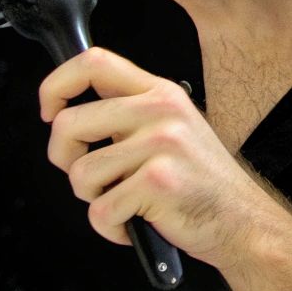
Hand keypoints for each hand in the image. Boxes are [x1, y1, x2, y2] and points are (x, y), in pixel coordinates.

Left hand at [38, 47, 284, 269]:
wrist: (241, 221)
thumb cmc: (200, 182)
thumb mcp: (172, 129)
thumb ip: (128, 115)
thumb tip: (69, 118)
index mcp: (160, 93)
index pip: (93, 63)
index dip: (56, 85)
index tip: (50, 111)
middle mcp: (161, 111)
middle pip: (69, 123)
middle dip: (65, 159)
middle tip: (91, 176)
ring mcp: (161, 145)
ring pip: (80, 174)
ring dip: (95, 199)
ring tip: (127, 200)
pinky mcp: (158, 183)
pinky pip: (100, 211)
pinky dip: (111, 227)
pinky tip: (137, 221)